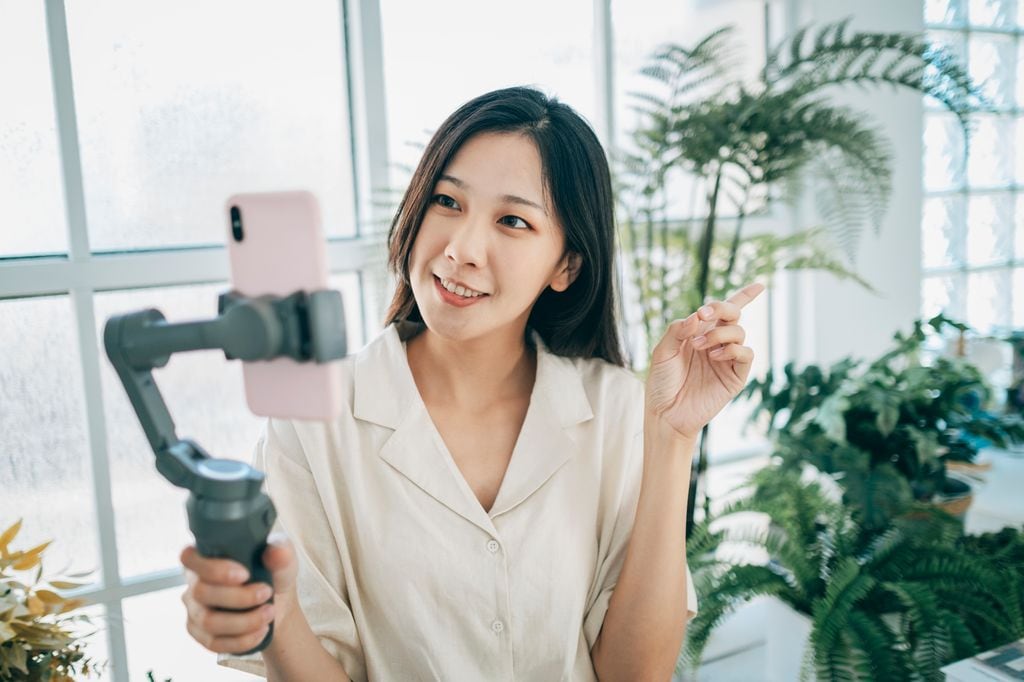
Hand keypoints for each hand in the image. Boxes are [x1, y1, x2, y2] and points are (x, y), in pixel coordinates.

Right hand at [180, 535, 298, 653]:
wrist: (277, 604)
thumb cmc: (273, 574)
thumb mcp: (282, 561)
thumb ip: (281, 553)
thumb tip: (275, 552)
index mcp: (206, 556)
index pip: (189, 557)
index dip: (213, 569)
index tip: (245, 574)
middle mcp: (194, 583)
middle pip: (201, 592)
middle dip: (239, 597)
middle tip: (266, 593)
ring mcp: (195, 610)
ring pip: (208, 621)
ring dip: (244, 621)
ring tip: (269, 613)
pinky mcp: (201, 634)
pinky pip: (214, 643)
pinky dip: (242, 640)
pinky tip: (261, 630)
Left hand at [645, 283, 765, 441]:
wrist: (665, 413)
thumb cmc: (662, 382)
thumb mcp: (662, 351)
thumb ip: (678, 330)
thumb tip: (698, 315)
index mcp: (700, 333)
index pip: (724, 311)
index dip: (744, 296)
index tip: (759, 286)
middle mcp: (716, 343)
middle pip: (733, 315)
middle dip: (722, 308)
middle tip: (704, 314)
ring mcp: (727, 359)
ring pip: (739, 332)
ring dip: (719, 334)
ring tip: (699, 347)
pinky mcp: (735, 376)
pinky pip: (746, 354)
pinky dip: (733, 349)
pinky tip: (715, 356)